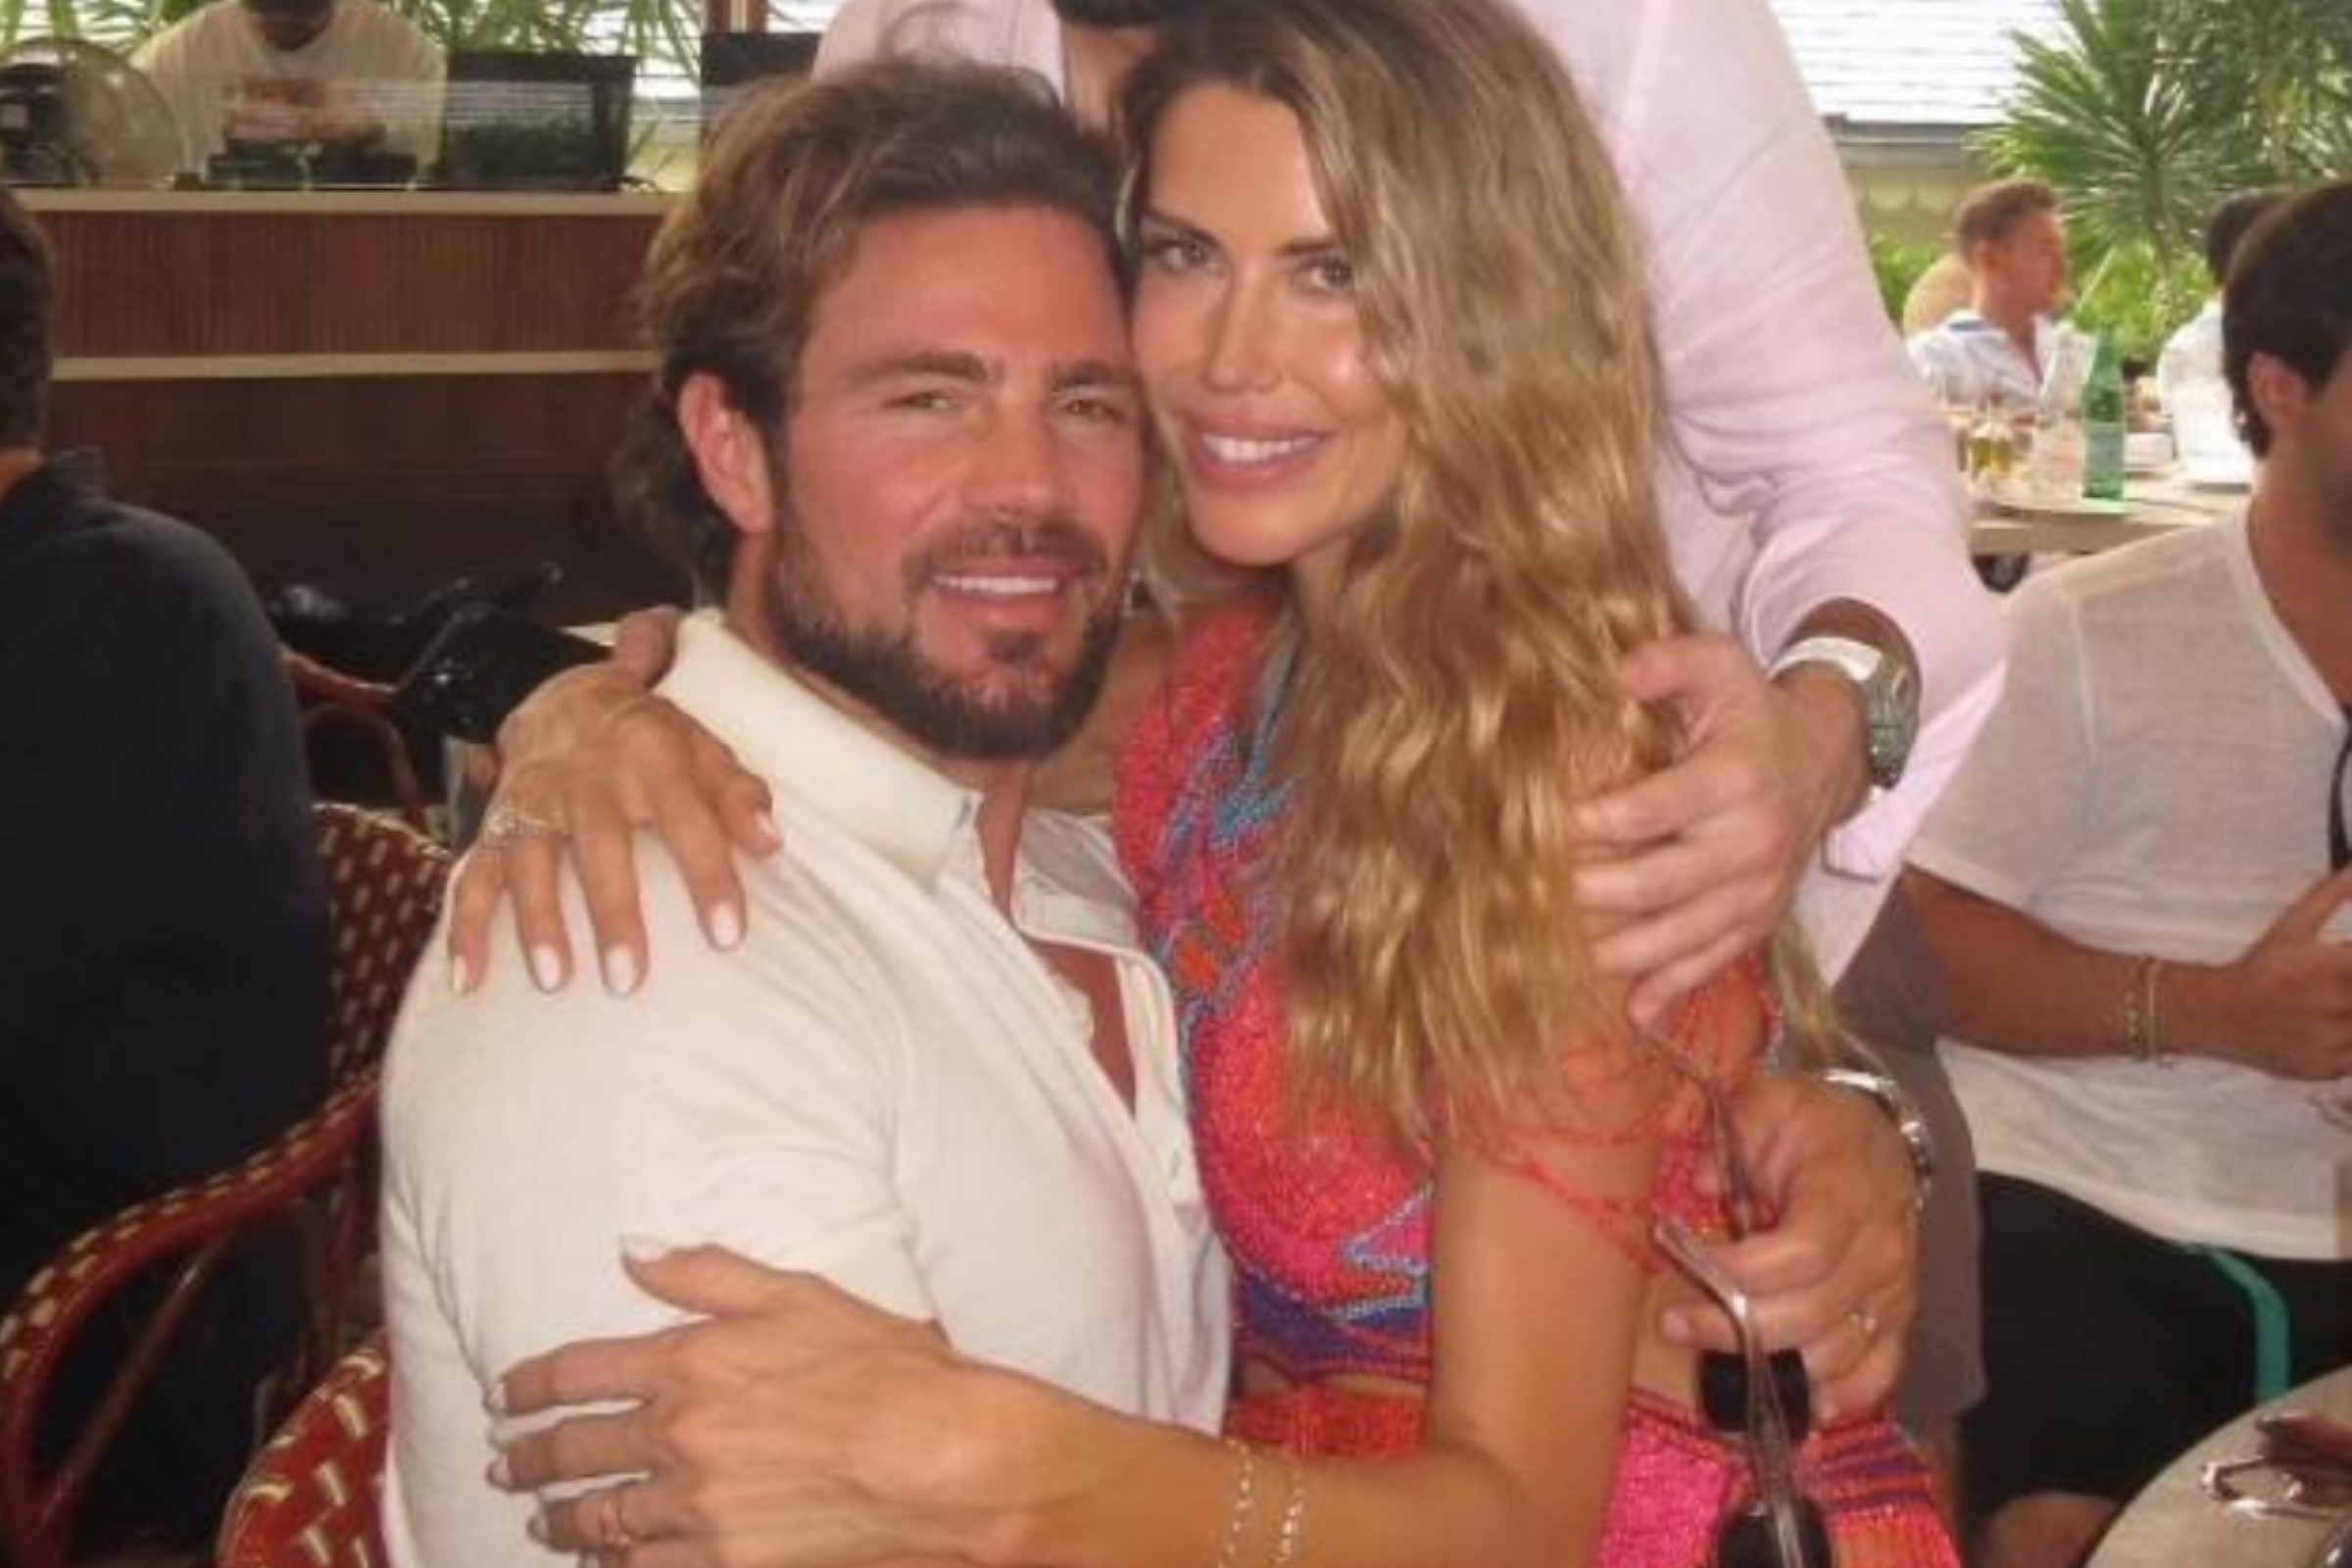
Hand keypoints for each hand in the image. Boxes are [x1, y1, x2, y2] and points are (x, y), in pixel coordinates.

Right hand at [445, 608, 778, 996]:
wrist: (566, 695)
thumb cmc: (653, 742)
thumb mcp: (704, 750)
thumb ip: (739, 795)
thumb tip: (771, 843)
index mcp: (651, 759)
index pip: (688, 819)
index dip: (708, 876)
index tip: (727, 936)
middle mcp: (588, 780)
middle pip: (600, 847)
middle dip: (612, 913)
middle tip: (628, 980)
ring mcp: (534, 802)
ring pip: (528, 860)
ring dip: (537, 922)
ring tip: (553, 982)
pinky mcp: (496, 823)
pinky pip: (473, 873)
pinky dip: (466, 927)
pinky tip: (471, 980)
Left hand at [496, 1246, 1004, 1567]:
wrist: (944, 1460)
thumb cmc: (887, 1370)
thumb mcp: (801, 1294)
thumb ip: (708, 1273)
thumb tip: (633, 1250)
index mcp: (691, 1362)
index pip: (578, 1372)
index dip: (529, 1385)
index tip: (506, 1396)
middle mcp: (679, 1437)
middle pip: (573, 1451)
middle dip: (529, 1457)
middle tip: (506, 1462)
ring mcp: (696, 1509)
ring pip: (599, 1520)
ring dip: (561, 1520)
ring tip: (545, 1522)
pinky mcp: (724, 1563)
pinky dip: (616, 1564)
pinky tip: (608, 1561)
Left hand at [1573, 634, 1860, 1025]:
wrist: (1826, 761)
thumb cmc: (1752, 712)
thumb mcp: (1719, 665)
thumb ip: (1667, 661)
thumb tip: (1615, 672)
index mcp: (1733, 780)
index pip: (1648, 813)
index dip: (1590, 824)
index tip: (1541, 828)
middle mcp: (1750, 842)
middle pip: (1658, 884)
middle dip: (1591, 894)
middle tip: (1529, 896)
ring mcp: (1758, 889)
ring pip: (1682, 935)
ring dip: (1621, 951)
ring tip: (1564, 954)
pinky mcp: (1760, 919)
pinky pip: (1716, 961)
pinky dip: (1674, 988)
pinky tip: (1635, 1010)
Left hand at [1655, 1074, 1916, 1422]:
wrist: (1877, 1137)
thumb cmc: (1813, 1123)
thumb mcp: (1769, 1099)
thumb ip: (1735, 1130)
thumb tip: (1703, 1183)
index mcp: (1848, 1192)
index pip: (1803, 1251)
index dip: (1742, 1271)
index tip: (1685, 1259)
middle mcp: (1880, 1250)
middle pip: (1812, 1313)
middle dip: (1735, 1327)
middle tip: (1673, 1322)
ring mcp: (1894, 1290)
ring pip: (1838, 1352)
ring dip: (1773, 1364)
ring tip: (1711, 1352)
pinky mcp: (1898, 1317)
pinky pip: (1881, 1371)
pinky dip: (1845, 1397)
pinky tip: (1803, 1406)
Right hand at [2207, 866, 2351, 1079]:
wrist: (2216, 1013)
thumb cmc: (2259, 966)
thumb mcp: (2292, 926)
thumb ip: (2332, 895)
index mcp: (2335, 968)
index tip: (2347, 967)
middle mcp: (2335, 1007)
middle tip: (2337, 985)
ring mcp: (2331, 1041)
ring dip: (2351, 1016)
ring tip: (2330, 1003)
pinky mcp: (2325, 1068)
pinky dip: (2346, 1045)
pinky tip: (2325, 1030)